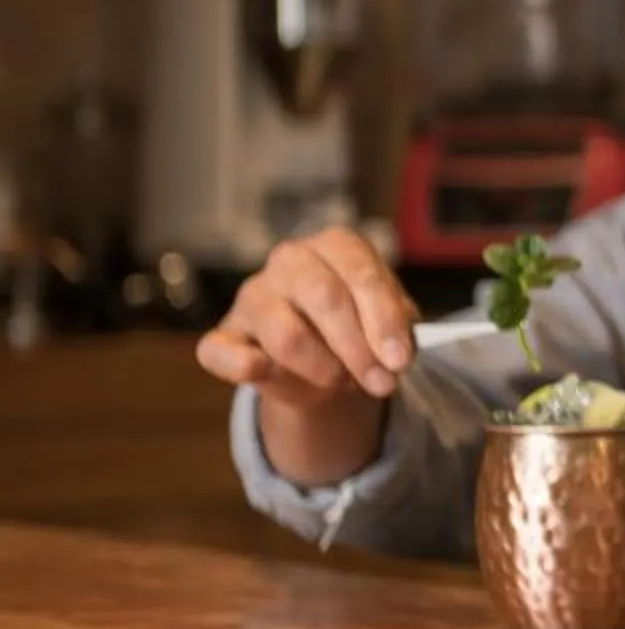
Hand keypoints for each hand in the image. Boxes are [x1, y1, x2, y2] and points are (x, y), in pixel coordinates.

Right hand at [196, 227, 416, 408]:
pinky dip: (244, 367)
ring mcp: (252, 296)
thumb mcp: (389, 324)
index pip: (360, 273)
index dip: (384, 320)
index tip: (400, 361)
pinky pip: (220, 352)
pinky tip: (268, 375)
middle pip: (325, 297)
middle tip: (382, 383)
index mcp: (336, 245)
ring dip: (322, 368)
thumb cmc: (361, 330)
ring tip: (341, 380)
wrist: (322, 364)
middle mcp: (291, 260)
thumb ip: (396, 332)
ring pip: (285, 334)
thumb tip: (394, 356)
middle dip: (358, 349)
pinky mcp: (222, 336)